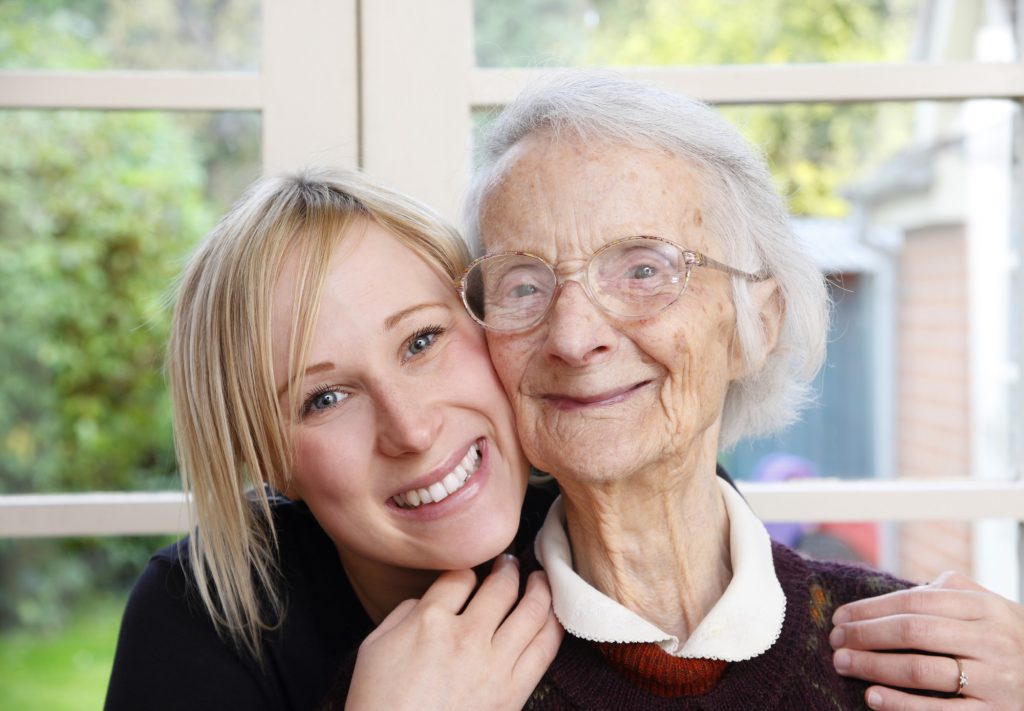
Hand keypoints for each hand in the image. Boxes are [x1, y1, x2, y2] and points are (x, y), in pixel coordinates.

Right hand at [345, 555, 562, 710]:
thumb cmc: (379, 702)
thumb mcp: (374, 647)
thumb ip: (403, 613)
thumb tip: (427, 601)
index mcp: (429, 621)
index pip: (460, 577)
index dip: (467, 570)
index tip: (471, 573)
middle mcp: (466, 636)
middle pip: (501, 587)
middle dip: (508, 568)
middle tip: (510, 563)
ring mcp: (493, 665)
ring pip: (532, 612)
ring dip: (540, 588)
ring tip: (541, 579)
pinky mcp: (513, 692)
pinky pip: (544, 649)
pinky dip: (554, 625)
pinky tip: (553, 615)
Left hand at [830, 571, 1023, 709]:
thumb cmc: (1012, 641)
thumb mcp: (993, 609)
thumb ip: (952, 592)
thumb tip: (904, 590)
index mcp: (985, 608)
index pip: (915, 602)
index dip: (871, 608)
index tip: (841, 616)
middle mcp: (991, 640)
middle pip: (913, 632)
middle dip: (865, 635)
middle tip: (835, 640)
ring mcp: (994, 680)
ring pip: (921, 670)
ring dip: (874, 666)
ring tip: (843, 664)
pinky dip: (902, 704)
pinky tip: (873, 697)